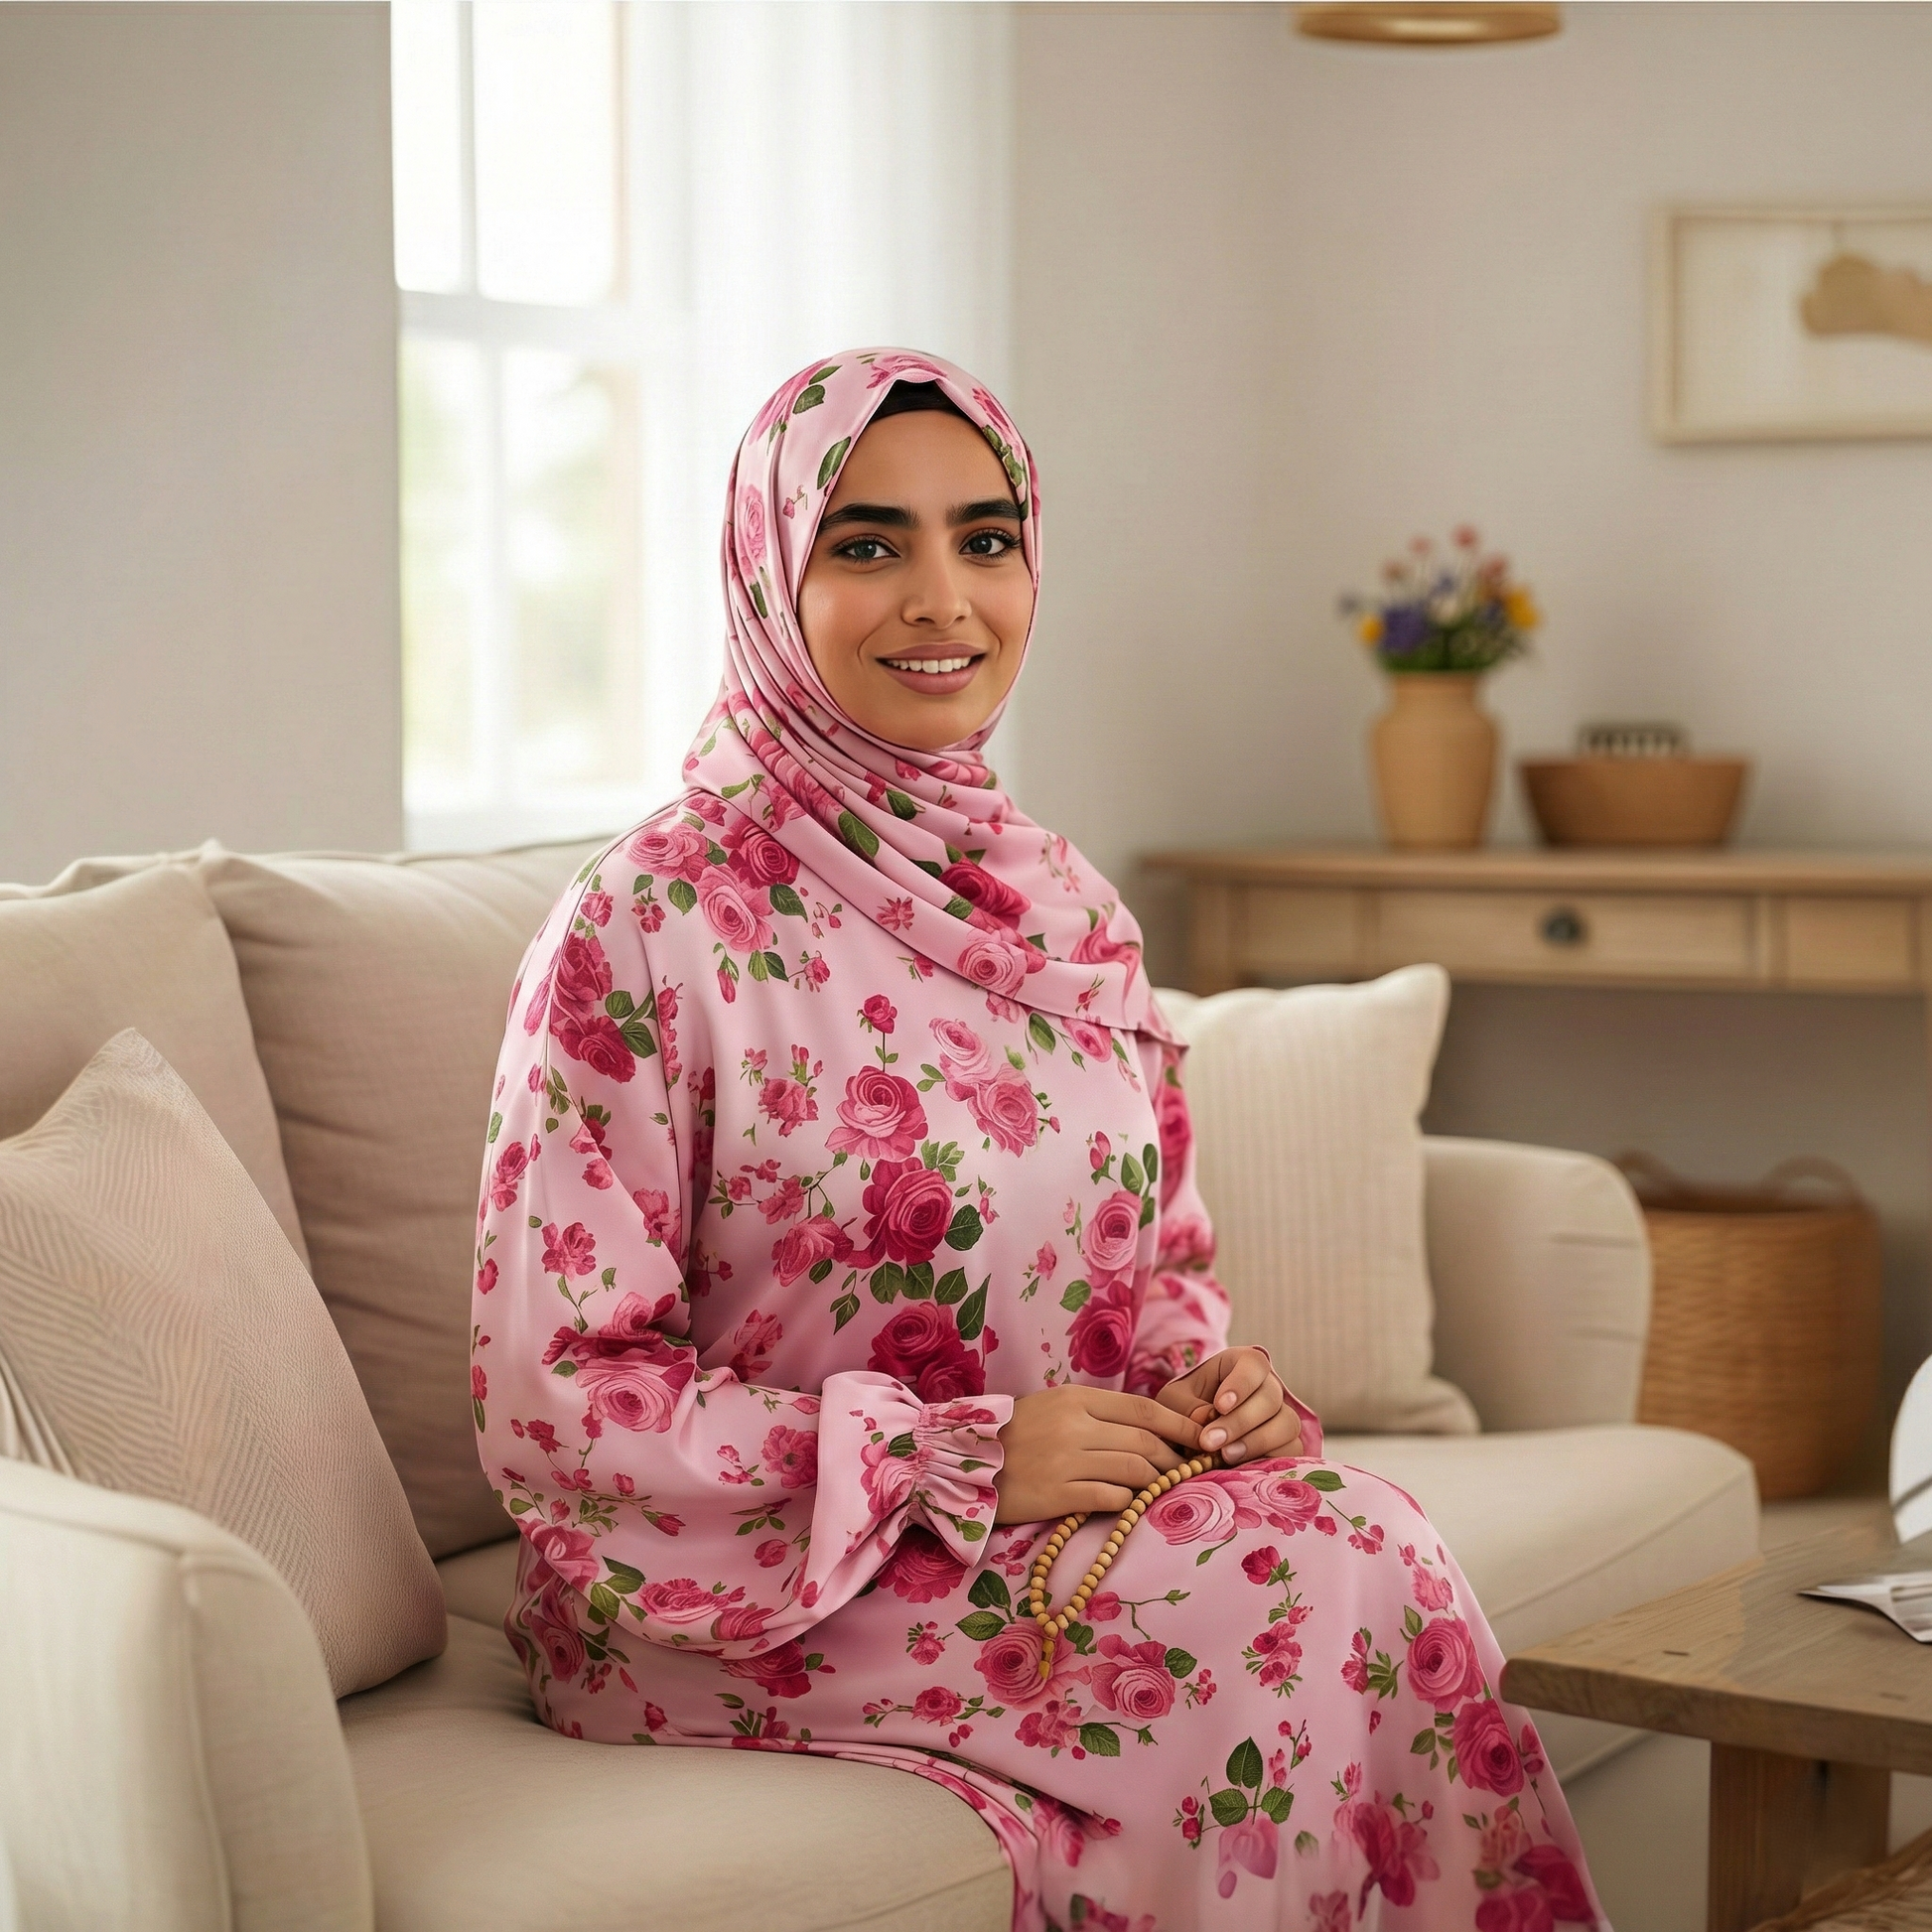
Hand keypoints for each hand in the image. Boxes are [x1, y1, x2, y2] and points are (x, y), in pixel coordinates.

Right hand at [993, 1385, 1203, 1523]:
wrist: (965, 1460)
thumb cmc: (1017, 1434)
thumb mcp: (1055, 1407)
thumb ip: (1098, 1413)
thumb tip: (1149, 1427)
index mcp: (1076, 1398)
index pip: (1143, 1408)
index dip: (1180, 1422)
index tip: (1202, 1434)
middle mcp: (1075, 1426)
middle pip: (1145, 1441)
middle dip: (1175, 1457)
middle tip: (1188, 1469)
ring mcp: (1066, 1461)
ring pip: (1134, 1469)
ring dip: (1157, 1481)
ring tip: (1163, 1487)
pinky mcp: (1058, 1495)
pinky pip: (1110, 1497)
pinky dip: (1129, 1501)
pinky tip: (1130, 1503)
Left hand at [1155, 1347, 1301, 1466]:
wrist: (1187, 1444)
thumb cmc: (1181, 1411)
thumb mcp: (1173, 1403)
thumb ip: (1186, 1406)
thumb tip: (1207, 1417)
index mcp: (1240, 1365)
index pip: (1253, 1365)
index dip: (1240, 1384)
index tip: (1220, 1405)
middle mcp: (1267, 1387)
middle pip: (1270, 1397)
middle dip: (1240, 1421)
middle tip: (1210, 1441)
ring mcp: (1281, 1416)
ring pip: (1286, 1424)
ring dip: (1256, 1442)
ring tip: (1225, 1456)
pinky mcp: (1287, 1445)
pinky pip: (1293, 1451)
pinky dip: (1270, 1459)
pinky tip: (1243, 1468)